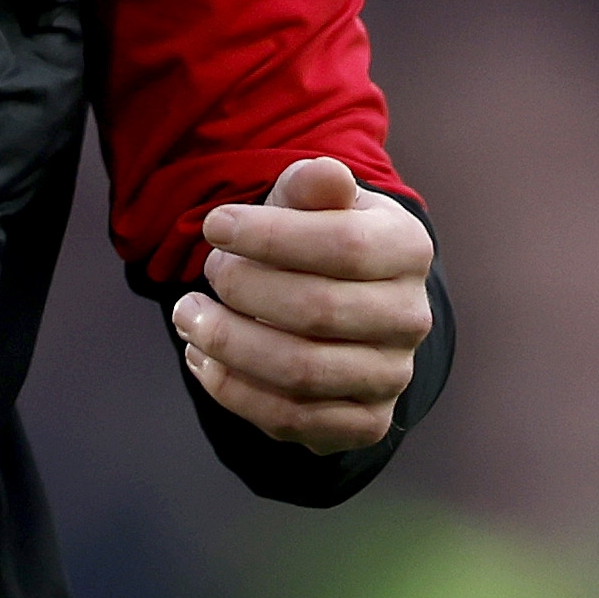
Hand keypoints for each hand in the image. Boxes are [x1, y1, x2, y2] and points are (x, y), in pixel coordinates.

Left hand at [175, 157, 431, 455]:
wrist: (345, 307)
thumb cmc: (317, 242)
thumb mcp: (312, 204)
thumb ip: (311, 187)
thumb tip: (324, 174)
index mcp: (408, 249)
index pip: (344, 245)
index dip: (270, 236)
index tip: (213, 225)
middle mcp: (412, 317)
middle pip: (317, 310)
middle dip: (244, 289)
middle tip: (205, 272)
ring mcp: (392, 376)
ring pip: (300, 372)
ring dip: (228, 344)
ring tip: (187, 317)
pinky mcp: (365, 423)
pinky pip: (292, 418)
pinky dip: (233, 390)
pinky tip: (203, 358)